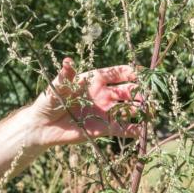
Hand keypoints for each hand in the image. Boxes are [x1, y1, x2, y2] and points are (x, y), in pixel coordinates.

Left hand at [27, 58, 141, 146]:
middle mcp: (103, 94)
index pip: (117, 73)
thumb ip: (65, 76)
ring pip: (128, 109)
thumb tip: (67, 61)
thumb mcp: (57, 87)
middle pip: (127, 90)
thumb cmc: (49, 101)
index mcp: (94, 80)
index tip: (141, 73)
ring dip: (140, 110)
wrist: (43, 126)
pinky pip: (122, 128)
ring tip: (150, 112)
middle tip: (149, 95)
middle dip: (140, 91)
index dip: (130, 72)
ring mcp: (105, 111)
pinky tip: (142, 131)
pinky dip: (133, 130)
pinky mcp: (104, 128)